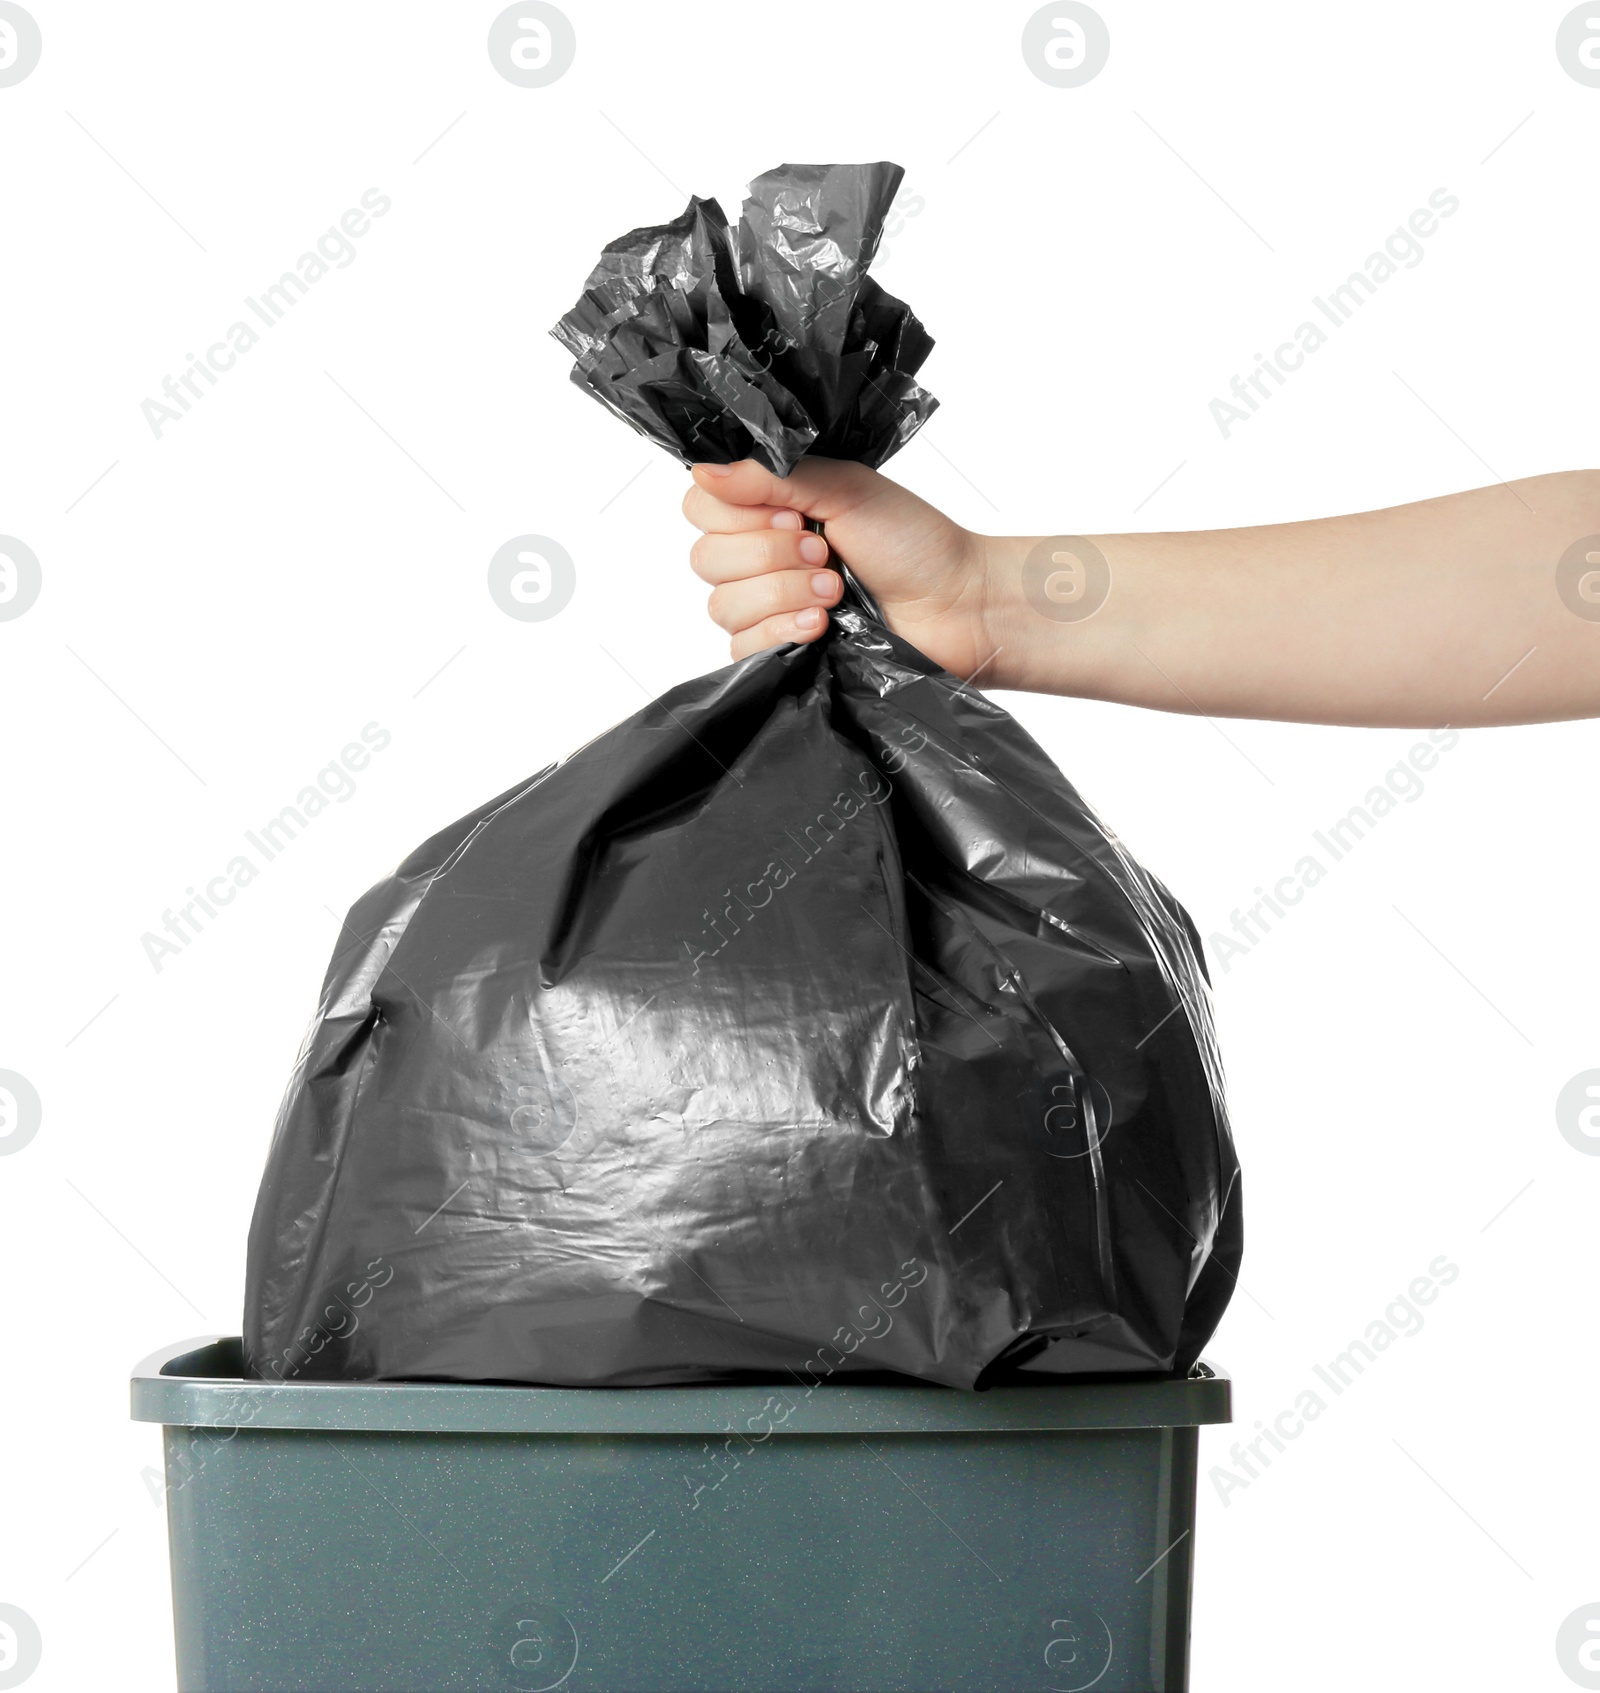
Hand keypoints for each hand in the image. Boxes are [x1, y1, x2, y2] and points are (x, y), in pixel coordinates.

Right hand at [683, 458, 996, 679]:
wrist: (955, 606)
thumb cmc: (912, 542)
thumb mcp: (843, 488)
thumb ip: (771, 475)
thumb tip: (703, 467)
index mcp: (769, 509)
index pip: (702, 506)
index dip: (738, 514)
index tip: (793, 515)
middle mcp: (759, 557)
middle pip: (706, 558)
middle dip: (770, 554)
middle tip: (825, 553)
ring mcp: (766, 608)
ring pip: (722, 605)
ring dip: (783, 593)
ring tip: (835, 591)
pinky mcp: (778, 652)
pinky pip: (741, 648)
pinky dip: (781, 631)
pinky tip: (820, 625)